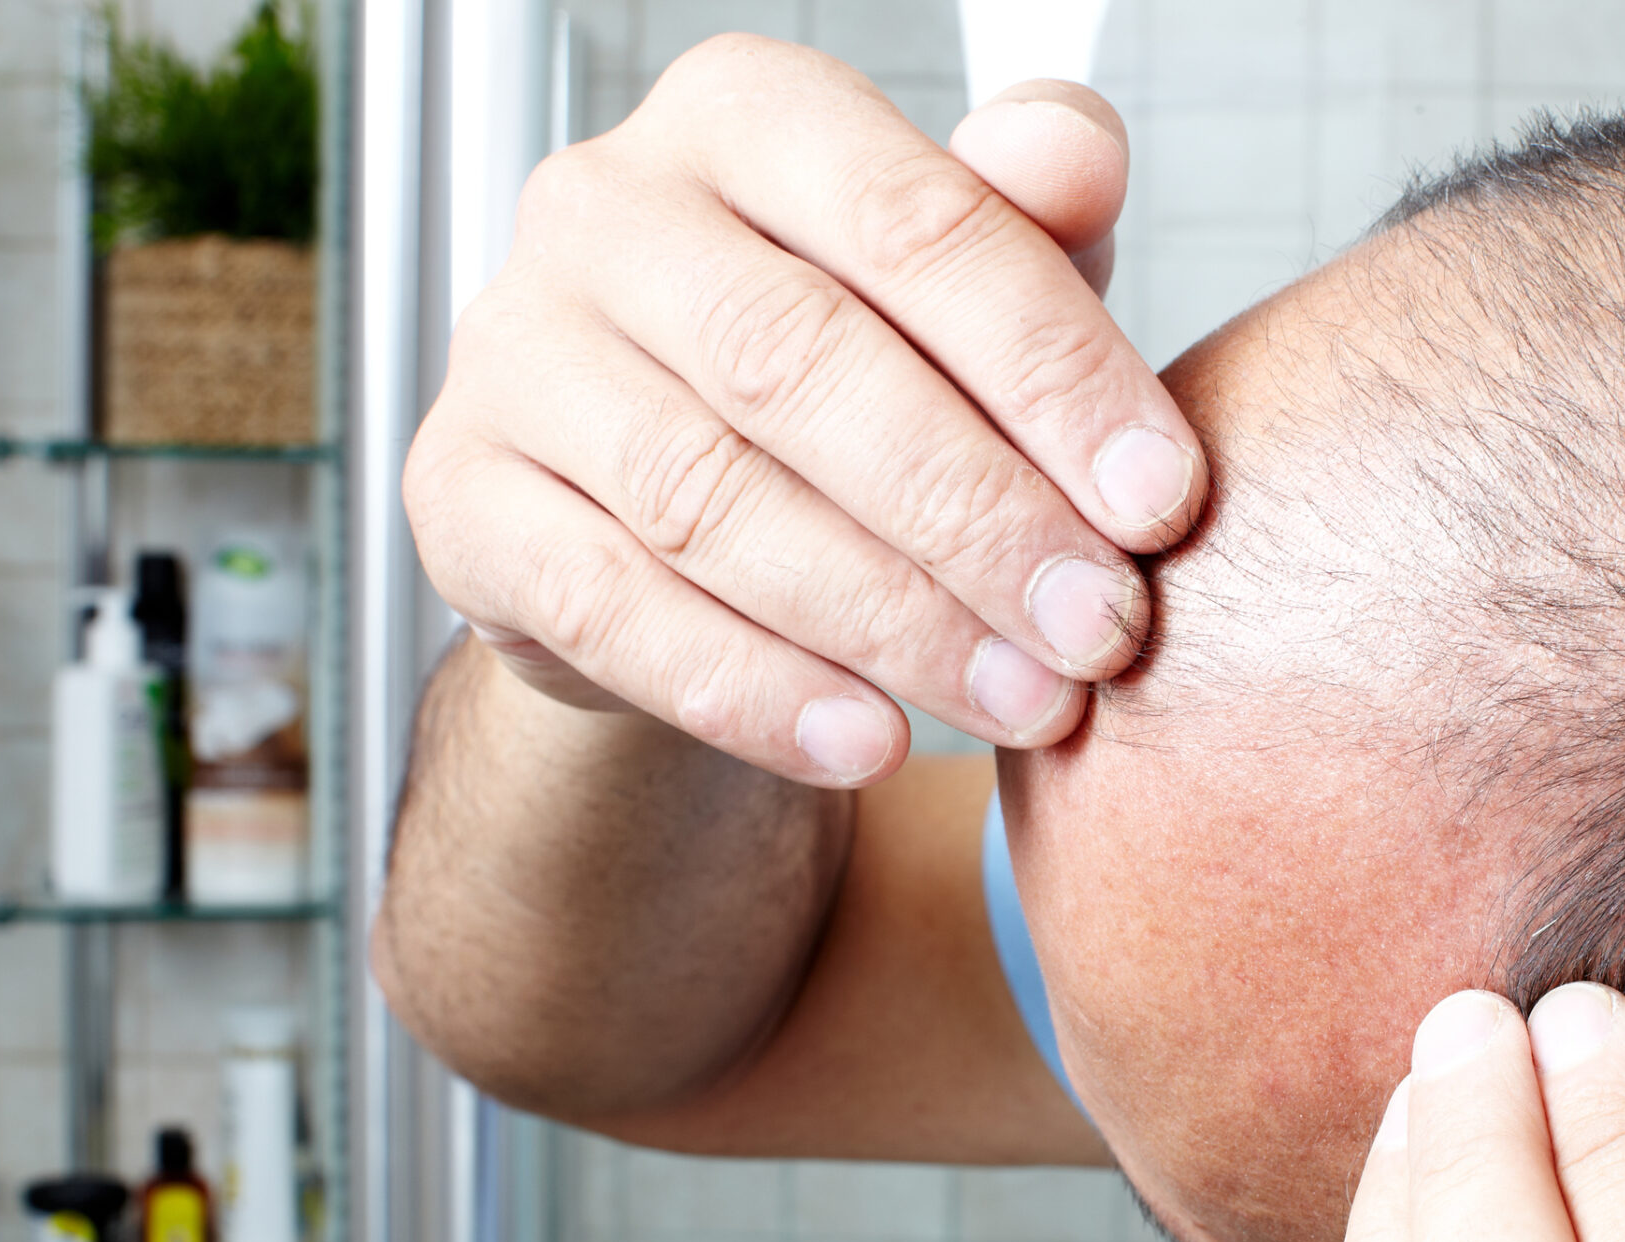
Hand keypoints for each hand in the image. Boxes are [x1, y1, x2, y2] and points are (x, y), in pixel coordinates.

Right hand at [404, 39, 1202, 784]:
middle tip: (1100, 631)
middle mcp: (601, 206)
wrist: (660, 504)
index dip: (1054, 373)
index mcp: (743, 113)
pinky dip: (754, 689)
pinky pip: (614, 607)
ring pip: (711, 499)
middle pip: (804, 367)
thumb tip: (1077, 154)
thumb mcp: (956, 286)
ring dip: (889, 620)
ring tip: (1024, 703)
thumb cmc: (850, 366)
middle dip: (978, 516)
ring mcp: (511, 351)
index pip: (915, 225)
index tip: (1163, 503)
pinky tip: (871, 745)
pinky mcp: (461, 498)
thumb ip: (1027, 219)